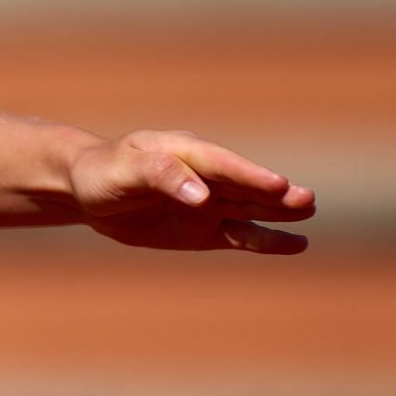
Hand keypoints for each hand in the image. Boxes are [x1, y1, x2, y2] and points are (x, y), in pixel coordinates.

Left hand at [70, 130, 315, 254]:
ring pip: (250, 208)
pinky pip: (241, 236)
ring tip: (308, 210)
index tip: (277, 184)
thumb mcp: (122, 170)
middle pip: (244, 185)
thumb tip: (201, 195)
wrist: (87, 192)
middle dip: (274, 193)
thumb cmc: (102, 172)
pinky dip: (267, 241)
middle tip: (306, 199)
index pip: (221, 164)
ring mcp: (208, 204)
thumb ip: (160, 175)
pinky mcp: (205, 230)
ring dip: (279, 212)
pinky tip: (297, 244)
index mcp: (184, 151)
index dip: (248, 174)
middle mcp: (203, 176)